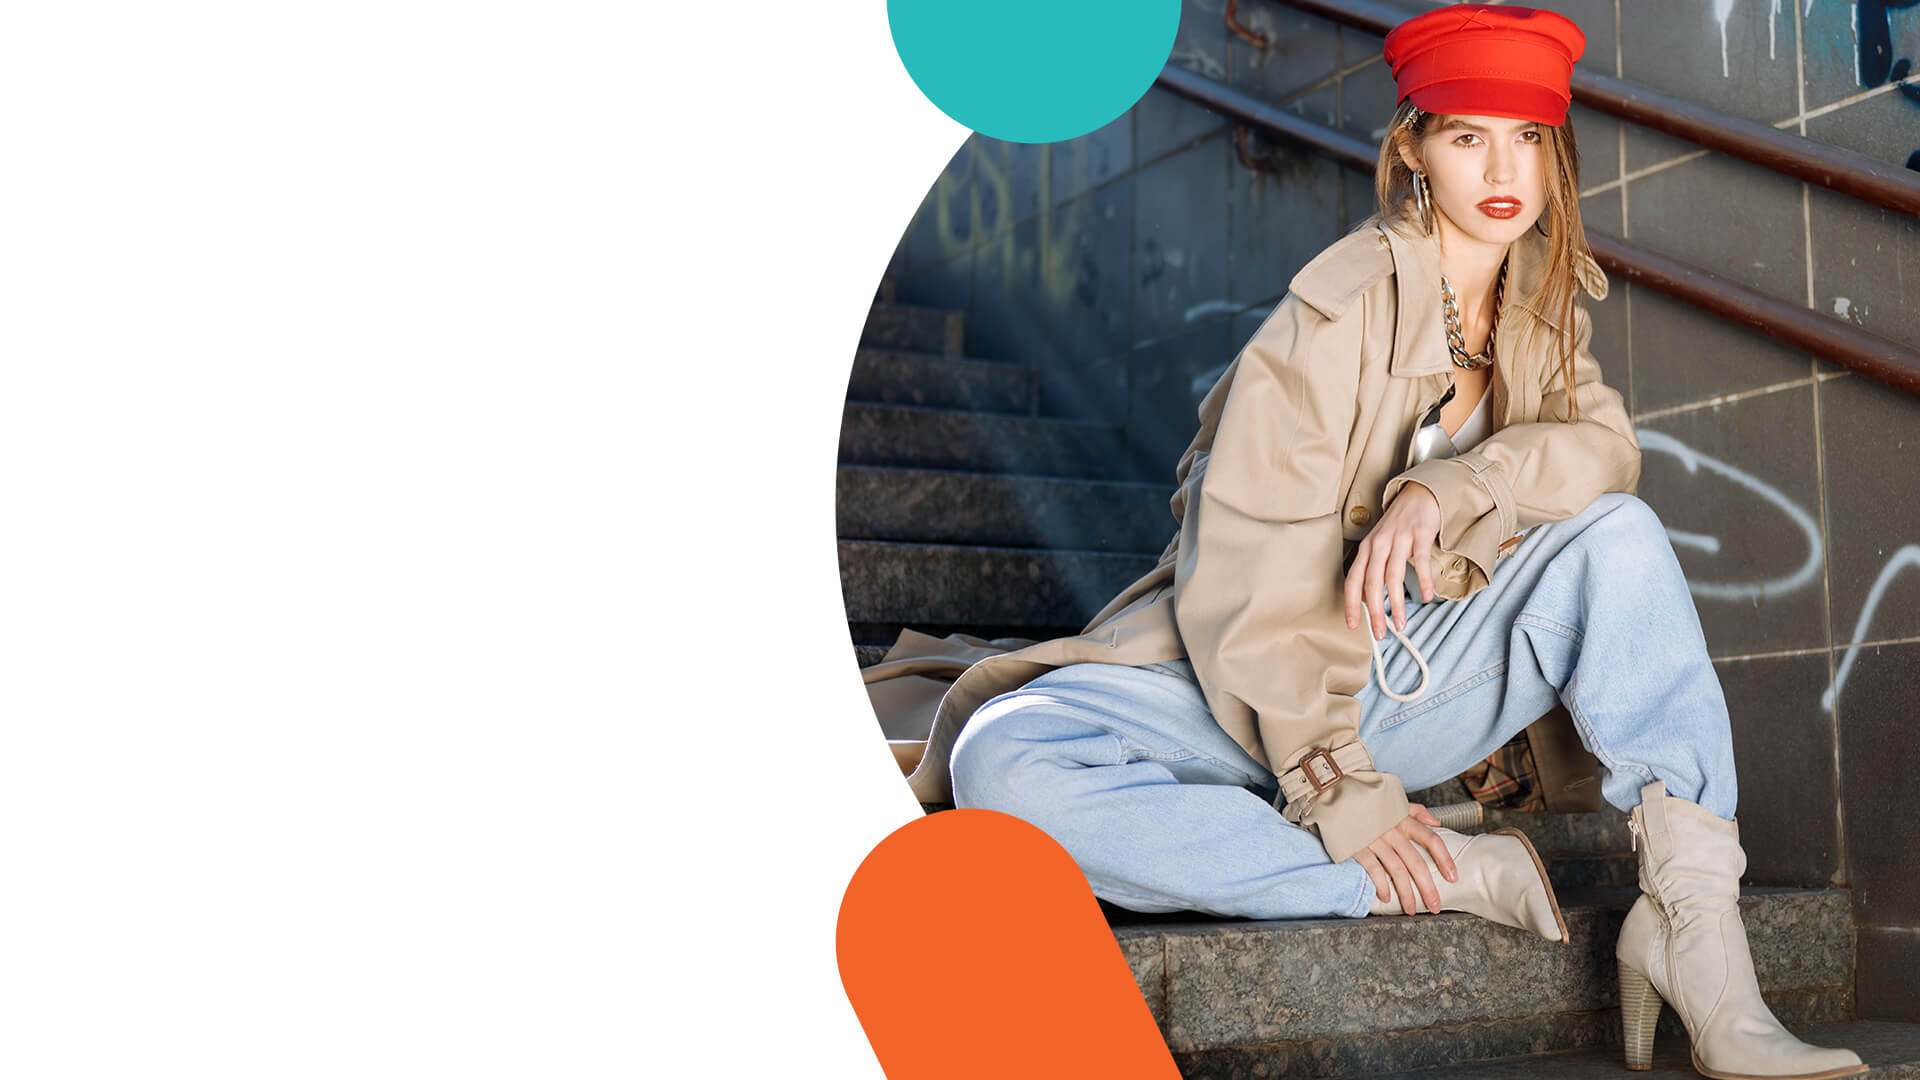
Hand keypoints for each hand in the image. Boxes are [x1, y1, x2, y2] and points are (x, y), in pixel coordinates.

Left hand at [1343, 481, 1441, 640]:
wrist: (1418, 495)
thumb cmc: (1398, 525)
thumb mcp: (1378, 546)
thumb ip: (1371, 570)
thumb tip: (1365, 600)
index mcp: (1366, 549)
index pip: (1353, 581)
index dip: (1351, 604)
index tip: (1353, 625)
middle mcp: (1378, 544)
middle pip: (1371, 583)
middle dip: (1375, 612)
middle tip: (1380, 633)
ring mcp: (1398, 539)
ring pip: (1393, 576)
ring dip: (1396, 603)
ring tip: (1401, 623)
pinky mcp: (1419, 534)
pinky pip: (1419, 561)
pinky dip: (1422, 580)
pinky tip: (1425, 596)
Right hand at [1352, 802, 1458, 913]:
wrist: (1332, 792)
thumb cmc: (1365, 800)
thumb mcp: (1393, 800)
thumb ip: (1416, 811)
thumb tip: (1436, 823)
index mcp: (1403, 819)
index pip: (1431, 840)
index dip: (1445, 859)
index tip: (1453, 876)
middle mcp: (1392, 830)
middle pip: (1416, 863)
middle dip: (1428, 887)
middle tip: (1434, 906)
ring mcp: (1374, 839)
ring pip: (1397, 871)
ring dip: (1406, 893)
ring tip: (1411, 909)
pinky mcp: (1356, 847)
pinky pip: (1373, 870)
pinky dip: (1382, 886)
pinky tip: (1386, 897)